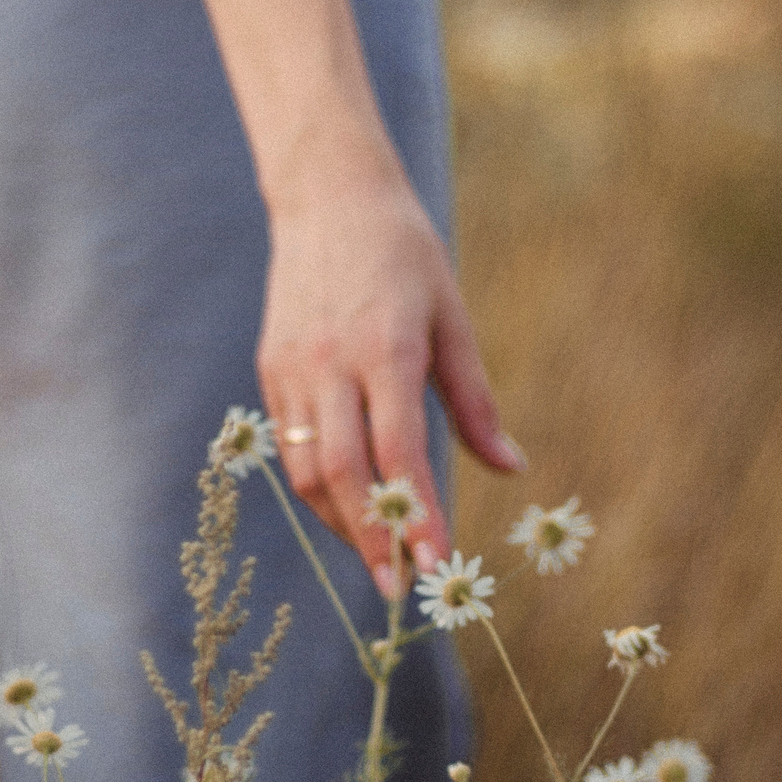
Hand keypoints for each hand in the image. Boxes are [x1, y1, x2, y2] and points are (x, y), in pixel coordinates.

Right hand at [257, 124, 523, 600]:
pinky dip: (318, 486)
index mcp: (386, 347)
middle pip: (342, 473)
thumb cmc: (405, 254)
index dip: (415, 512)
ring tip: (376, 552)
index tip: (435, 563)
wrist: (327, 195)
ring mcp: (292, 367)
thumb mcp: (452, 317)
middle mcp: (331, 362)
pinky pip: (290, 446)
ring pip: (307, 469)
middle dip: (370, 537)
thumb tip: (511, 469)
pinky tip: (347, 504)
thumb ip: (475, 401)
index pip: (398, 449)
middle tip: (397, 586)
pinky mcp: (271, 369)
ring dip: (340, 520)